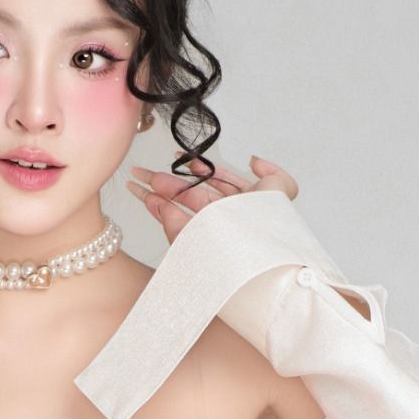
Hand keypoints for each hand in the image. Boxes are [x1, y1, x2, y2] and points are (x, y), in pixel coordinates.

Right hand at [124, 153, 298, 244]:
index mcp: (243, 202)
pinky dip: (159, 211)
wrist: (261, 261)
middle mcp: (225, 217)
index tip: (182, 158)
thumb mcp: (281, 188)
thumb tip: (252, 160)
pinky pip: (174, 225)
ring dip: (157, 193)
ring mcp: (209, 232)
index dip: (199, 168)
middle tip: (145, 171)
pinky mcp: (195, 245)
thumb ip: (271, 171)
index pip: (217, 181)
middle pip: (193, 193)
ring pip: (179, 207)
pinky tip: (148, 198)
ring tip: (137, 181)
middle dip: (169, 181)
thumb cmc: (272, 226)